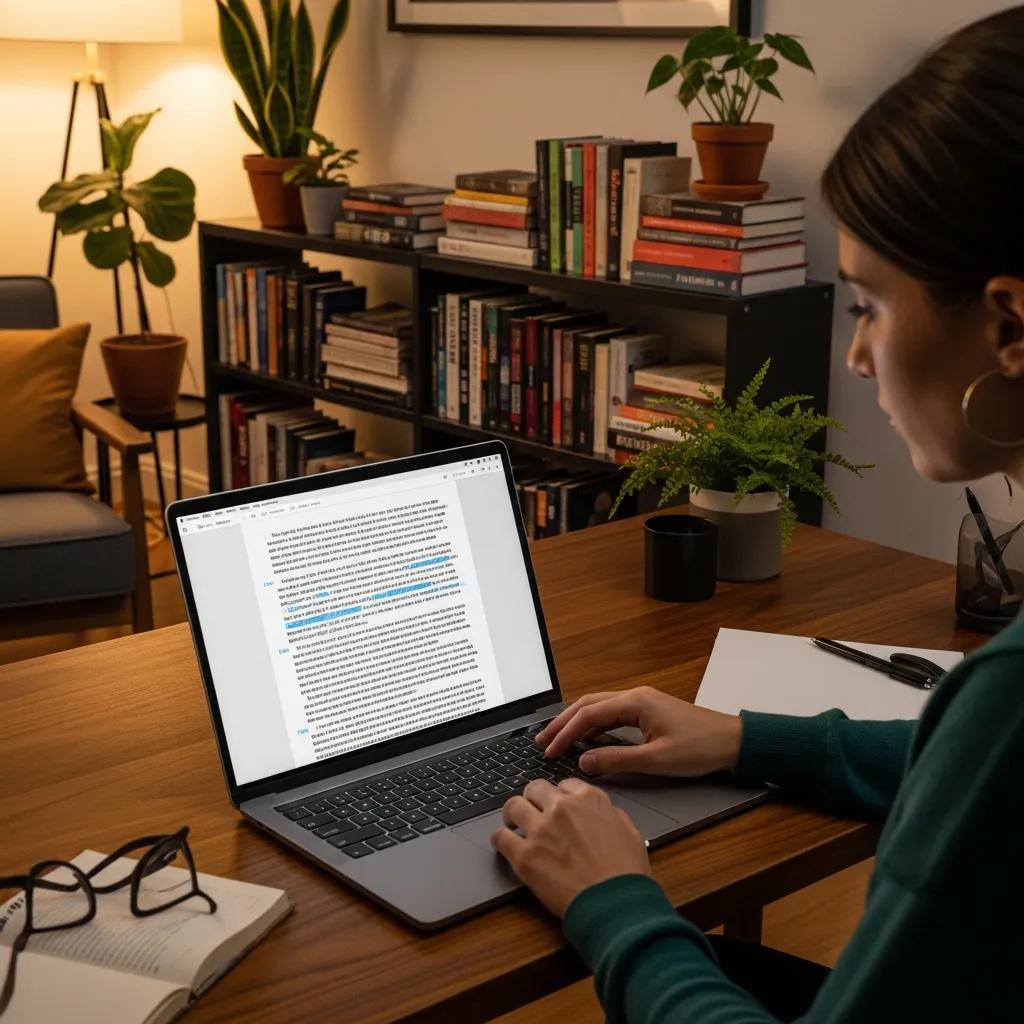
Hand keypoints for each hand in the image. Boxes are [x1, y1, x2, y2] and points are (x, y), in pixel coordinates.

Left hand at [491, 778, 649, 917]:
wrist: (615, 904)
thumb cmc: (626, 874)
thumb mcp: (630, 833)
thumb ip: (612, 816)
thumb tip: (602, 814)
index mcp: (589, 799)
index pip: (564, 784)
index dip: (558, 796)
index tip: (556, 806)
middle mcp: (562, 808)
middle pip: (535, 789)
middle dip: (533, 799)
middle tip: (532, 812)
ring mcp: (541, 830)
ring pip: (513, 806)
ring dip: (513, 814)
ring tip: (513, 824)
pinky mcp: (525, 856)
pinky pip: (500, 837)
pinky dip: (500, 839)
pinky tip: (504, 844)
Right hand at [534, 686, 742, 777]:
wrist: (733, 742)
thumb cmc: (700, 749)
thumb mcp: (656, 760)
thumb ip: (616, 759)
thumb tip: (583, 761)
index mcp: (635, 702)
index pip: (588, 714)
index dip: (565, 733)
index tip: (548, 751)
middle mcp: (635, 696)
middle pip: (588, 704)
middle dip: (563, 722)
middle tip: (542, 741)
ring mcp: (642, 702)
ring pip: (599, 707)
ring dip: (576, 722)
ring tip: (556, 738)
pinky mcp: (648, 711)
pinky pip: (612, 713)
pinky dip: (593, 724)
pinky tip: (586, 737)